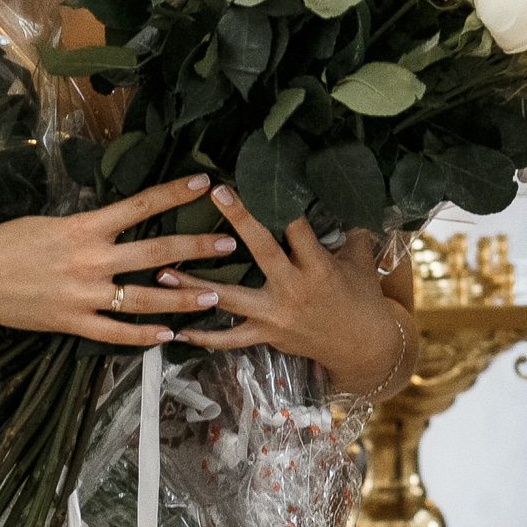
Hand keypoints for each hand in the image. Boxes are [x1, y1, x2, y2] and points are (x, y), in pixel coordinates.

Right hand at [0, 174, 237, 344]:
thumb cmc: (4, 242)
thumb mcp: (49, 222)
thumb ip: (86, 226)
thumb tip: (116, 221)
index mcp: (83, 227)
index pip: (140, 205)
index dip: (175, 194)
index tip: (206, 182)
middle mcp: (90, 259)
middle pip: (155, 252)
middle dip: (196, 248)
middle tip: (231, 243)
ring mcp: (83, 295)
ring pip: (145, 298)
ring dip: (183, 297)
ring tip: (214, 296)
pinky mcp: (71, 323)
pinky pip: (115, 333)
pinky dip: (144, 336)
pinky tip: (169, 336)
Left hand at [159, 185, 406, 384]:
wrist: (363, 349)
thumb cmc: (362, 299)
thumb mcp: (361, 261)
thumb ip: (351, 230)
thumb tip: (343, 193)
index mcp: (319, 267)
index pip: (296, 228)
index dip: (279, 201)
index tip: (262, 177)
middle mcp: (294, 289)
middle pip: (262, 250)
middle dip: (239, 220)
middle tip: (216, 194)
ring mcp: (276, 315)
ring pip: (231, 298)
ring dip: (195, 285)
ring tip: (163, 272)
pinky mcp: (266, 336)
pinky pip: (230, 340)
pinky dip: (204, 336)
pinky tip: (178, 328)